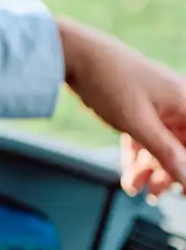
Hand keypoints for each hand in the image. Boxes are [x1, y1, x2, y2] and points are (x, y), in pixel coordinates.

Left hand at [57, 18, 185, 198]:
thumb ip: (167, 153)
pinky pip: (145, 138)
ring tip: (136, 189)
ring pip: (163, 145)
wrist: (75, 53)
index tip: (183, 193)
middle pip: (182, 147)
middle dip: (170, 174)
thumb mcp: (138, 123)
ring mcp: (158, 105)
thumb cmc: (109, 82)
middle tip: (157, 196)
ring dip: (152, 169)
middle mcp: (178, 103)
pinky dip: (138, 157)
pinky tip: (130, 177)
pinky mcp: (138, 107)